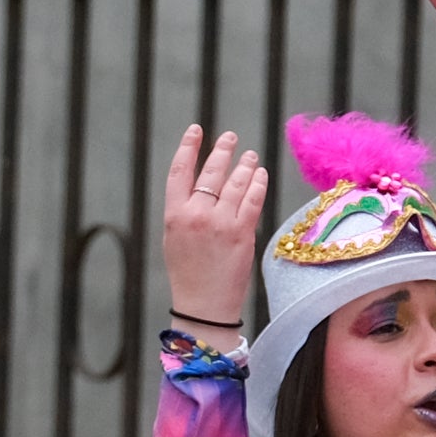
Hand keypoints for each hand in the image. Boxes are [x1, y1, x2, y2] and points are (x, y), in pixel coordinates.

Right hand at [160, 125, 266, 331]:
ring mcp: (221, 223)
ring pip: (236, 183)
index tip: (196, 129)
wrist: (204, 306)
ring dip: (245, 165)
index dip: (188, 146)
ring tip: (251, 156)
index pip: (180, 171)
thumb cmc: (188, 274)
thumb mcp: (174, 239)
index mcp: (174, 215)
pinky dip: (258, 184)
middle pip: (212, 172)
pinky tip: (261, 175)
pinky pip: (253, 200)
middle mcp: (197, 215)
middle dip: (223, 151)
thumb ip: (185, 211)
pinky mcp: (243, 233)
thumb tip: (202, 186)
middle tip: (231, 139)